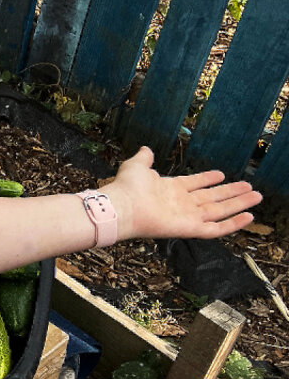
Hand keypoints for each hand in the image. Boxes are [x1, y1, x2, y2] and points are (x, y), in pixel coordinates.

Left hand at [101, 147, 262, 240]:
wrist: (122, 207)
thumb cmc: (127, 187)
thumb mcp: (137, 166)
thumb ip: (144, 158)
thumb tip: (146, 149)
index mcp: (170, 188)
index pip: (194, 184)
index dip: (207, 179)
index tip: (220, 174)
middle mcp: (181, 203)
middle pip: (212, 197)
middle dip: (231, 192)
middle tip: (250, 187)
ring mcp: (187, 217)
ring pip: (219, 211)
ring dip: (238, 204)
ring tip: (256, 196)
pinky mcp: (190, 229)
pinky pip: (216, 229)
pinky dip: (233, 224)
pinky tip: (249, 217)